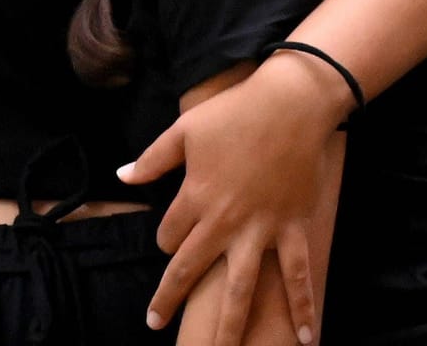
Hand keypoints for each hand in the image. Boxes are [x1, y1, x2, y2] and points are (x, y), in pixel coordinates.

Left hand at [119, 56, 346, 344]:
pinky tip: (304, 338)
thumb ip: (152, 159)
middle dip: (168, 299)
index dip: (165, 238)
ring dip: (229, 324)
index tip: (170, 237)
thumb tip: (122, 176)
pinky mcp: (292, 229)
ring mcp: (260, 230)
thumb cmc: (234, 113)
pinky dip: (302, 308)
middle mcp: (223, 222)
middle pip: (188, 270)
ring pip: (239, 288)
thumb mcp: (184, 130)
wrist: (289, 104)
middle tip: (155, 323)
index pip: (168, 234)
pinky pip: (296, 275)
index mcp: (194, 198)